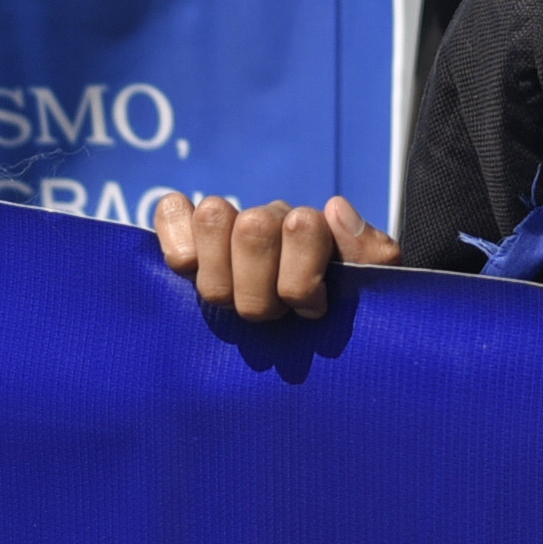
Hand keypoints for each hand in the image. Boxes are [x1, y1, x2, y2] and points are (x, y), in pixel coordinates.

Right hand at [151, 190, 398, 320]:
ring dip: (220, 274)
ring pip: (213, 216)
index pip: (303, 227)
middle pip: (254, 229)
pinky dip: (176, 237)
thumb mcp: (368, 290)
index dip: (302, 282)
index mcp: (311, 229)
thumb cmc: (333, 316)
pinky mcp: (186, 233)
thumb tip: (333, 211)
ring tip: (233, 300)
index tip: (311, 310)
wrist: (303, 333)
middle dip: (260, 290)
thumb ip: (371, 254)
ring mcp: (227, 224)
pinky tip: (189, 267)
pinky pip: (171, 210)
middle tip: (270, 315)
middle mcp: (268, 219)